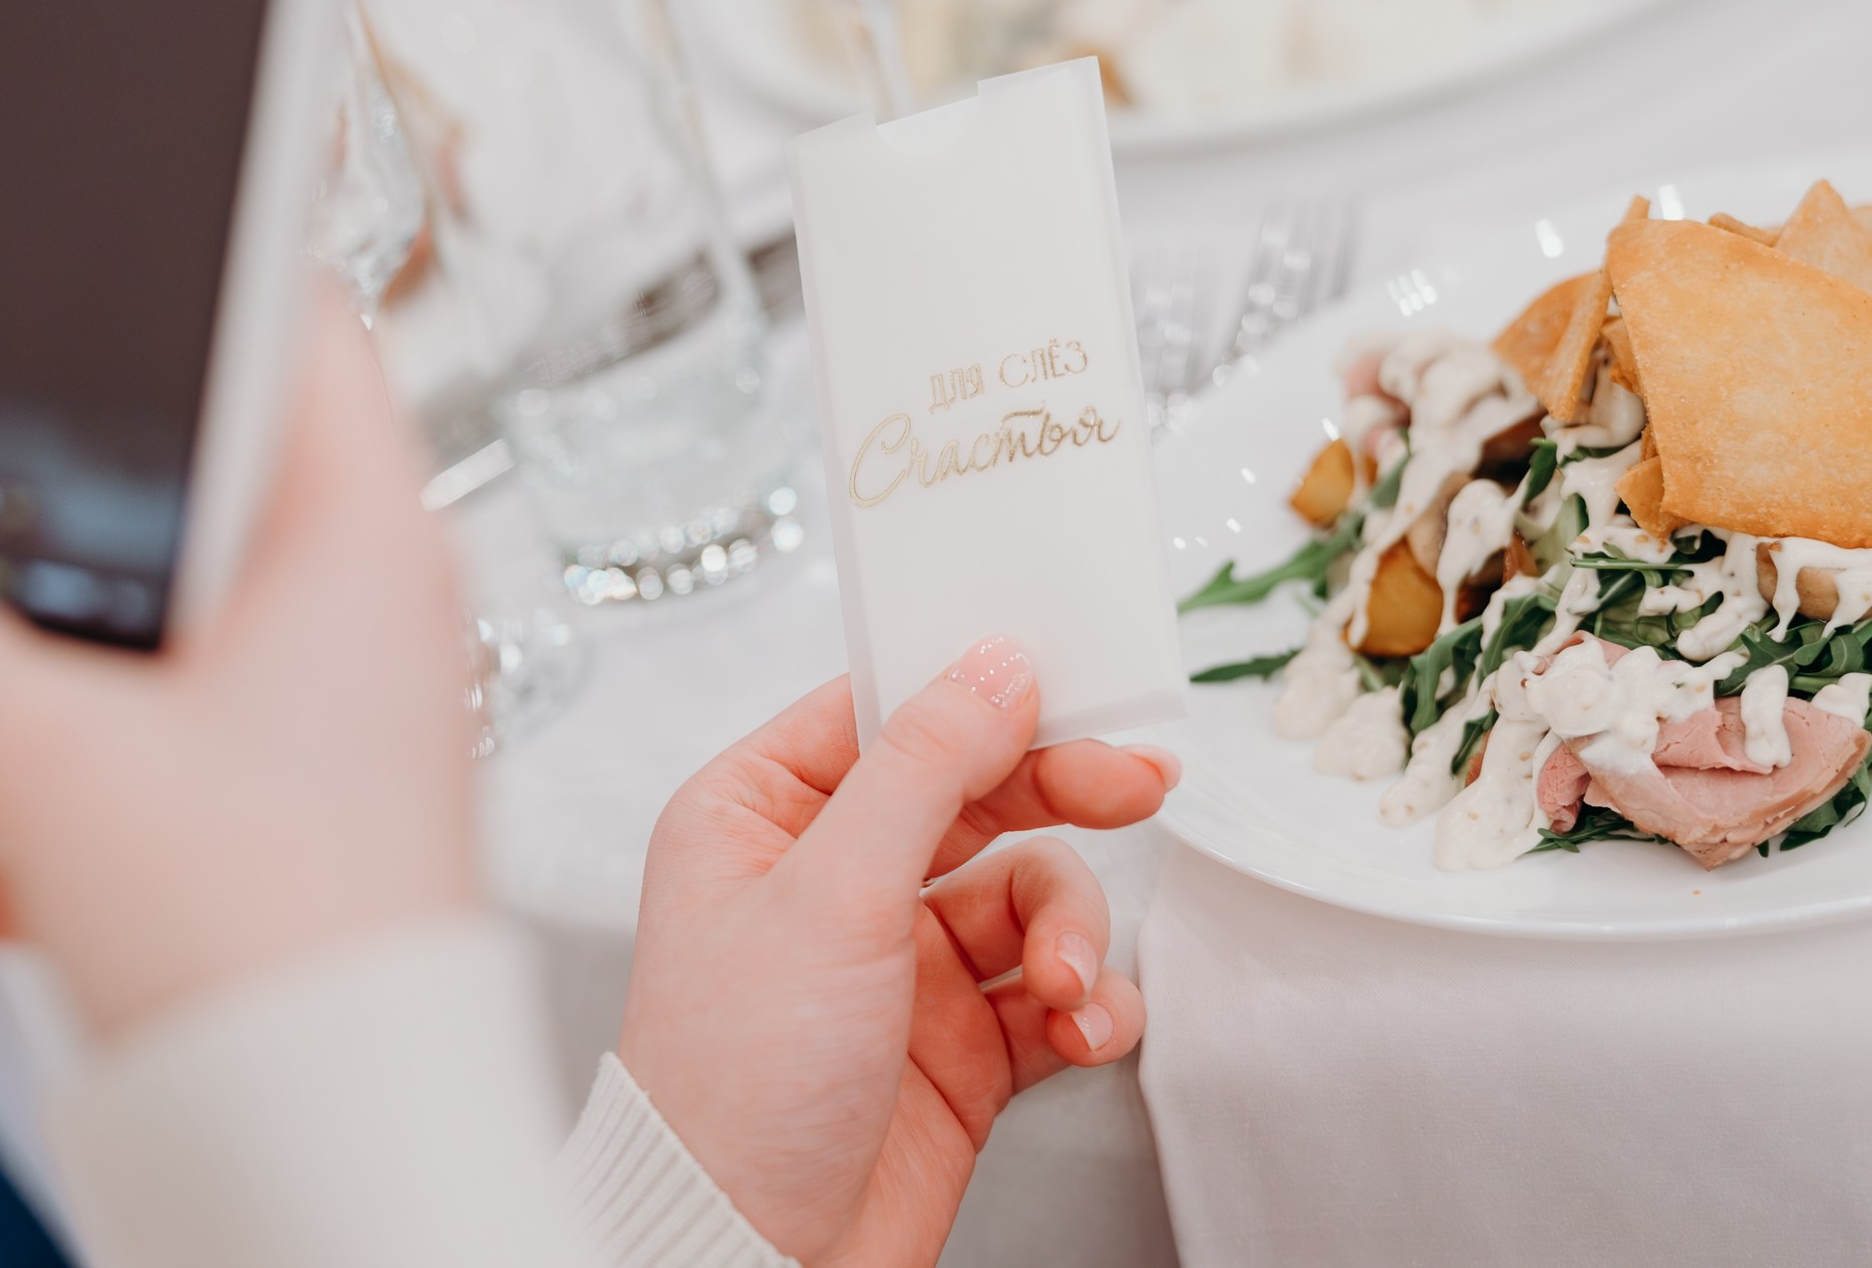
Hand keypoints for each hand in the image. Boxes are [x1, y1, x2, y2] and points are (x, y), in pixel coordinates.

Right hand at [0, 291, 478, 1036]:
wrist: (316, 1144)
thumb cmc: (274, 930)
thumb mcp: (61, 759)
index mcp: (361, 549)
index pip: (303, 340)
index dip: (205, 268)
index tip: (120, 234)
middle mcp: (347, 632)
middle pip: (185, 505)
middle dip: (44, 505)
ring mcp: (296, 746)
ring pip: (119, 664)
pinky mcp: (241, 852)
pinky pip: (91, 802)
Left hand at [620, 642, 1178, 1267]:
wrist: (748, 1262)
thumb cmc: (736, 1087)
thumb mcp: (831, 894)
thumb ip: (923, 766)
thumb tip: (994, 664)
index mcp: (759, 815)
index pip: (885, 711)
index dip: (981, 692)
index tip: (1074, 680)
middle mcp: (828, 878)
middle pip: (977, 791)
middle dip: (1061, 796)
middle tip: (1135, 790)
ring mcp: (899, 962)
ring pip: (1030, 892)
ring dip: (1070, 929)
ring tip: (1063, 983)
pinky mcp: (958, 1044)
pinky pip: (1053, 990)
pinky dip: (1086, 1006)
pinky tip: (1082, 1030)